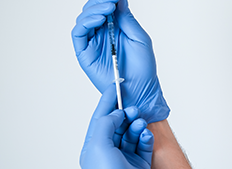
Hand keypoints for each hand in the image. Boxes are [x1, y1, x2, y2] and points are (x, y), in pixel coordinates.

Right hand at [72, 0, 167, 122]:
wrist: (140, 88)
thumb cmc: (143, 67)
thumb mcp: (140, 38)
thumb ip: (128, 20)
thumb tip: (119, 0)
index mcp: (115, 28)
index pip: (105, 8)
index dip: (108, 0)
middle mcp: (102, 34)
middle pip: (92, 11)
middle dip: (99, 2)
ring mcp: (92, 43)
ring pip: (84, 20)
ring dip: (93, 10)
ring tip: (107, 7)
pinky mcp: (85, 53)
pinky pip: (79, 34)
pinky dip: (86, 23)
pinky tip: (99, 19)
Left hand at [80, 84, 154, 168]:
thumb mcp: (98, 146)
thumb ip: (105, 125)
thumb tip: (115, 114)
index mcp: (95, 146)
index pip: (101, 119)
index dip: (108, 102)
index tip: (115, 88)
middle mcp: (110, 150)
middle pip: (118, 124)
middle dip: (126, 114)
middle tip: (133, 109)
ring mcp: (126, 157)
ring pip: (132, 133)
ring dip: (137, 126)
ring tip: (140, 124)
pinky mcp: (141, 163)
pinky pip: (145, 144)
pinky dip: (146, 138)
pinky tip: (146, 135)